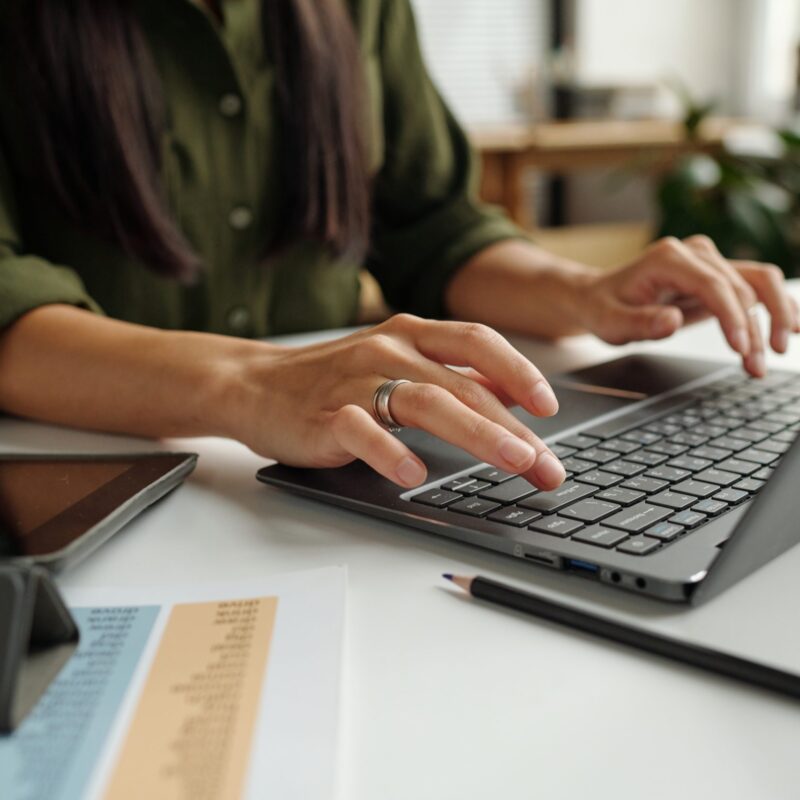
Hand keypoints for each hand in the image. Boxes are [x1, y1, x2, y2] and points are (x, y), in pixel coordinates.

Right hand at [230, 314, 565, 488]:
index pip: (477, 342)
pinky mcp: (324, 414)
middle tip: (547, 465)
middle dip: (514, 427)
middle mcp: (388, 350)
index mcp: (410, 334)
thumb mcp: (396, 363)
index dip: (519, 371)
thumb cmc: (332, 379)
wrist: (253, 384)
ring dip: (476, 433)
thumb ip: (451, 374)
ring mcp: (355, 380)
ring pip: (424, 401)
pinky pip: (361, 430)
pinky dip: (389, 452)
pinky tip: (413, 476)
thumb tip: (512, 393)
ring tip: (513, 462)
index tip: (549, 407)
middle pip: (463, 384)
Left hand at [579, 235, 799, 375]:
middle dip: (754, 328)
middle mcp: (694, 253)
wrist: (599, 296)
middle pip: (741, 286)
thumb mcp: (609, 322)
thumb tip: (672, 321)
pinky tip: (788, 329)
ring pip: (758, 283)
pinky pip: (756, 286)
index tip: (741, 348)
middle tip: (757, 366)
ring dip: (773, 318)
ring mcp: (709, 260)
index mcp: (667, 258)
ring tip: (775, 354)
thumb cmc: (604, 308)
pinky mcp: (717, 275)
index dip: (732, 317)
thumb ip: (640, 322)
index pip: (713, 285)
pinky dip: (774, 307)